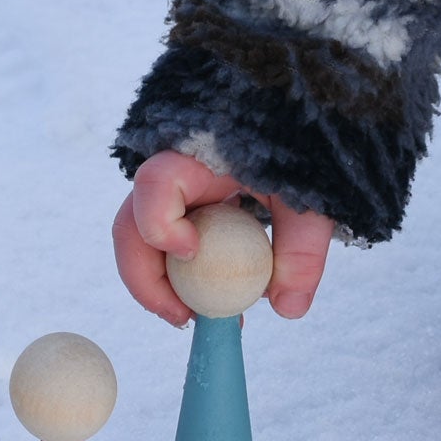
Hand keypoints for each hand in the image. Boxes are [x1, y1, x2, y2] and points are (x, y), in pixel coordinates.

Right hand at [112, 150, 334, 326]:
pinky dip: (178, 279)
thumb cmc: (299, 146)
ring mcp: (171, 195)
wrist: (298, 121)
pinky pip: (164, 249)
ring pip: (141, 245)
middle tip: (183, 319)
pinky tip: (208, 302)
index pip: (154, 183)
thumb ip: (302, 248)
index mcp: (196, 153)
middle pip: (131, 227)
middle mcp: (171, 173)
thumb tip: (288, 309)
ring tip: (197, 319)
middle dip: (148, 281)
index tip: (192, 253)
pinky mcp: (180, 212)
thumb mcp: (310, 195)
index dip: (159, 224)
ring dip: (160, 287)